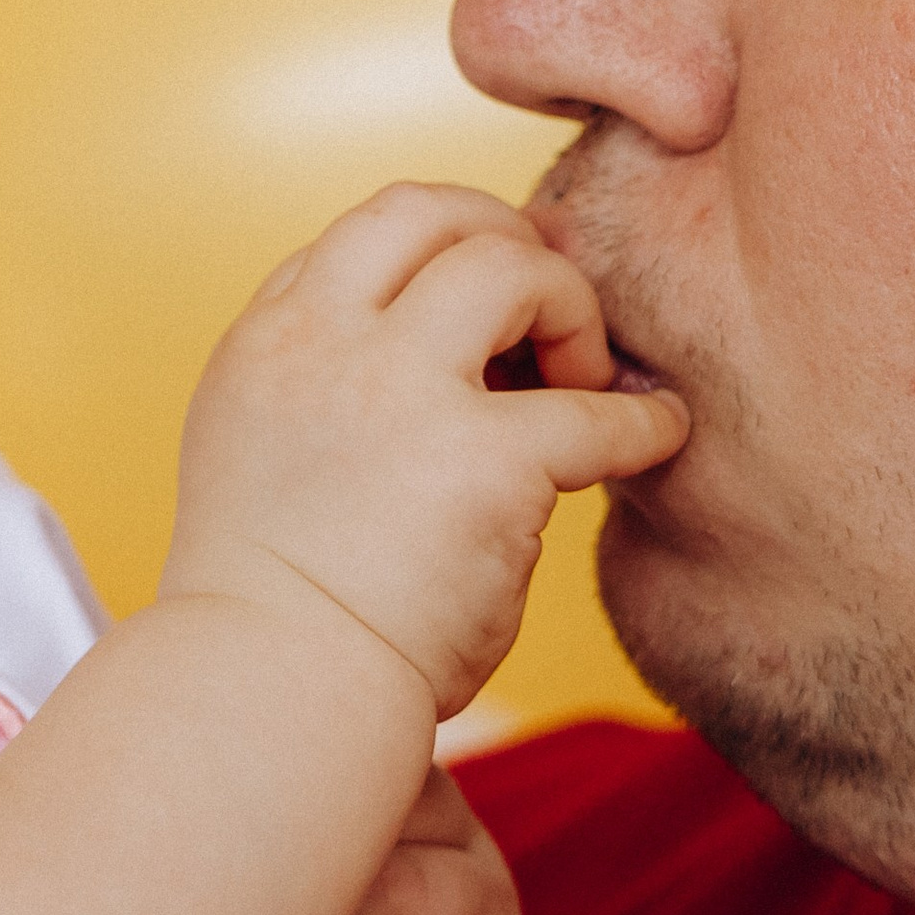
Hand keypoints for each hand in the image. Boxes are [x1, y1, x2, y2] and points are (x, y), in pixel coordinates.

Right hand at [165, 183, 686, 720]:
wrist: (270, 701)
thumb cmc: (271, 617)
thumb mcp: (256, 463)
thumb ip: (320, 397)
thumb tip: (437, 371)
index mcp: (262, 346)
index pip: (351, 244)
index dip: (426, 263)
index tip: (473, 314)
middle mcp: (321, 343)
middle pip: (428, 213)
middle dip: (504, 240)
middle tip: (550, 305)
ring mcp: (399, 392)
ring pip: (510, 265)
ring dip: (566, 306)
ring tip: (588, 373)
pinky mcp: (484, 461)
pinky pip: (595, 411)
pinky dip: (641, 420)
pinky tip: (658, 435)